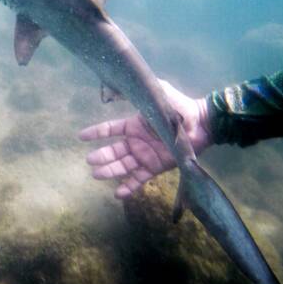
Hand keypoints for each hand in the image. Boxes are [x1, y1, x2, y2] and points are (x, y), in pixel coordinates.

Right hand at [78, 79, 211, 198]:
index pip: (110, 130)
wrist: (201, 124)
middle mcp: (136, 142)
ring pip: (123, 166)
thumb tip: (116, 89)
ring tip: (96, 175)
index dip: (96, 133)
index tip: (81, 137)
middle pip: (114, 151)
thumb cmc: (180, 107)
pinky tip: (117, 194)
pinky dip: (129, 187)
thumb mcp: (158, 93)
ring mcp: (145, 156)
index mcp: (134, 125)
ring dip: (110, 171)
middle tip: (90, 161)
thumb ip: (138, 93)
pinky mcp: (156, 168)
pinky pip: (139, 179)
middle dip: (101, 156)